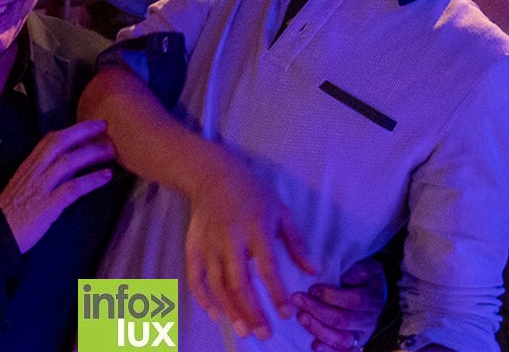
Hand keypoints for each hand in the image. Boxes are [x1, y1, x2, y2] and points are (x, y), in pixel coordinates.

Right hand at [0, 119, 114, 252]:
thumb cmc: (12, 213)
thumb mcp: (25, 185)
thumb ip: (45, 173)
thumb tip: (70, 162)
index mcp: (28, 166)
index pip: (50, 139)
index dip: (73, 129)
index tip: (91, 125)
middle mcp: (34, 172)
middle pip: (60, 143)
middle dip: (83, 131)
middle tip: (105, 127)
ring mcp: (41, 188)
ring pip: (68, 162)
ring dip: (92, 153)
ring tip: (111, 151)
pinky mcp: (48, 206)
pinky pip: (73, 188)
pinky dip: (92, 180)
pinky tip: (106, 176)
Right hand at [184, 156, 312, 340]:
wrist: (212, 176)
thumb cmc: (252, 193)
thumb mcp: (281, 211)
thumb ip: (297, 243)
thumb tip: (313, 271)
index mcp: (256, 228)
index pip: (267, 267)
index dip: (276, 293)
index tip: (286, 314)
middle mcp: (230, 239)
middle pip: (240, 282)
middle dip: (253, 311)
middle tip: (264, 333)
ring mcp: (209, 244)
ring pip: (218, 284)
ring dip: (231, 310)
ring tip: (244, 330)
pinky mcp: (194, 246)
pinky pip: (196, 277)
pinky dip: (203, 298)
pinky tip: (216, 314)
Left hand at [292, 257, 385, 350]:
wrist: (373, 295)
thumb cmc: (363, 277)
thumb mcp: (366, 267)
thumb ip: (358, 270)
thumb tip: (344, 277)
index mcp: (373, 299)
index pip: (353, 301)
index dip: (331, 296)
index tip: (312, 288)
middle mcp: (369, 320)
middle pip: (343, 321)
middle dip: (317, 310)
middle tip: (297, 299)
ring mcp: (362, 335)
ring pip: (341, 340)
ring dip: (318, 329)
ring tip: (301, 317)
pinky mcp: (354, 345)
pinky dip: (327, 350)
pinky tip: (314, 345)